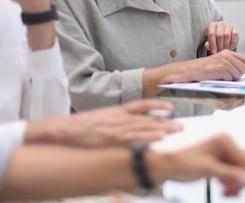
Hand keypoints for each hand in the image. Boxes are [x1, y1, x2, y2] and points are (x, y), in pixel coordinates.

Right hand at [30, 100, 182, 147]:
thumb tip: (130, 124)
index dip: (157, 106)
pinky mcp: (110, 138)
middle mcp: (119, 117)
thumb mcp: (102, 118)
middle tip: (181, 125)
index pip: (141, 104)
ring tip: (176, 130)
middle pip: (147, 118)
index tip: (170, 108)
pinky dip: (147, 137)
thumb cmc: (81, 126)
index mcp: (117, 110)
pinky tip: (159, 138)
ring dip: (162, 129)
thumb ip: (117, 120)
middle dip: (166, 121)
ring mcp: (115, 127)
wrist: (62, 128)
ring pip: (143, 127)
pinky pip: (133, 138)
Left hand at [146, 133, 244, 196]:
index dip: (244, 176)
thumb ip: (228, 174)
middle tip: (231, 194)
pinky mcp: (216, 160)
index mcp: (224, 139)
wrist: (164, 165)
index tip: (240, 189)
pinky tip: (222, 188)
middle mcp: (224, 143)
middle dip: (237, 181)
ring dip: (232, 183)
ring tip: (225, 193)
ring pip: (236, 171)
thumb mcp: (207, 169)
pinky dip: (227, 181)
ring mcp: (220, 152)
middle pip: (242, 166)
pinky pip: (228, 172)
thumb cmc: (181, 162)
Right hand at [187, 49, 244, 81]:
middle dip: (240, 75)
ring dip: (233, 78)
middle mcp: (227, 55)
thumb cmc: (204, 67)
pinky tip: (219, 78)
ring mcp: (225, 61)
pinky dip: (227, 80)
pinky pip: (231, 78)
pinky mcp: (222, 69)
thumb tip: (244, 71)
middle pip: (244, 67)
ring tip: (223, 77)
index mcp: (228, 52)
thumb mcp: (220, 61)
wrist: (193, 70)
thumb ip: (231, 63)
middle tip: (231, 77)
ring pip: (239, 73)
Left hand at [205, 22, 238, 53]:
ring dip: (225, 45)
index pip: (211, 34)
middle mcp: (220, 24)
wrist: (224, 38)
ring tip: (224, 50)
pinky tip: (229, 46)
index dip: (212, 44)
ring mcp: (228, 26)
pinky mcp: (235, 29)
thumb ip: (208, 44)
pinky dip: (232, 43)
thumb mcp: (211, 42)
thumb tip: (207, 45)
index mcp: (212, 25)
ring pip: (227, 35)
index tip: (213, 52)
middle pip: (219, 35)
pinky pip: (234, 35)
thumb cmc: (216, 40)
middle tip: (219, 52)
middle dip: (219, 46)